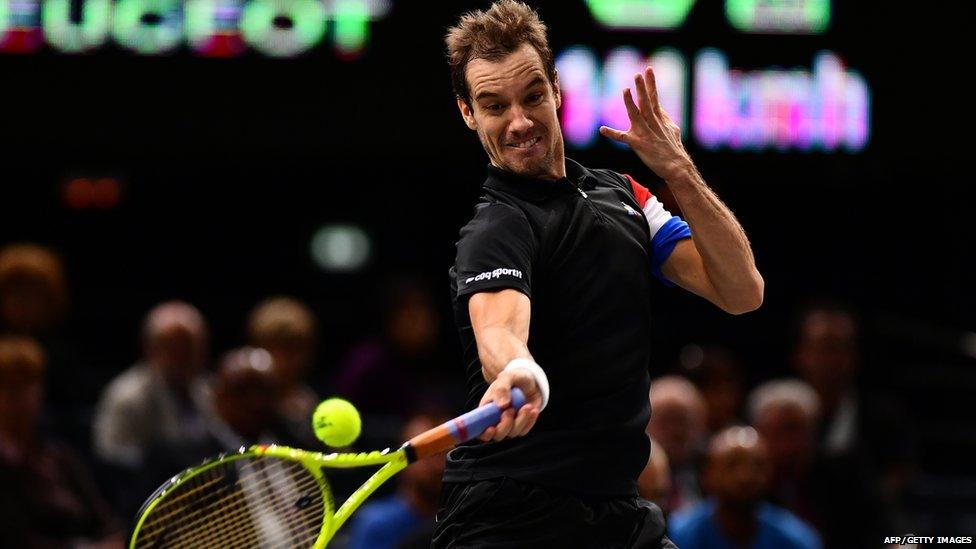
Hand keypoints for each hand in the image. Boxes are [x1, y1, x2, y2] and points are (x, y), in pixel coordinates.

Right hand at [477, 367, 542, 441]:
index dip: (484, 434)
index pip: (480, 430)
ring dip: (521, 421)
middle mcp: (496, 420)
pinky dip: (529, 421)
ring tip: (527, 406)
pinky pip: (524, 430)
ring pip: (513, 433)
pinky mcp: (521, 425)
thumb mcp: (506, 378)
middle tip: (511, 410)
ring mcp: (509, 424)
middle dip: (505, 425)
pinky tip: (532, 410)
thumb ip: (502, 389)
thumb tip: (501, 406)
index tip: (491, 428)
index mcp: (486, 410)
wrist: (529, 380)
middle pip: (498, 435)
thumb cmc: (513, 379)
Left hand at [599, 66, 692, 181]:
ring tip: (625, 90)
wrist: (675, 165)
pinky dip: (612, 133)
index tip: (648, 70)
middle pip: (646, 102)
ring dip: (630, 103)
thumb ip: (663, 117)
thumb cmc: (673, 148)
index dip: (651, 83)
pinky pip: (622, 137)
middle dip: (642, 88)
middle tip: (638, 74)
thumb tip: (659, 108)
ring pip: (636, 114)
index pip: (654, 97)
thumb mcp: (672, 129)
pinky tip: (602, 129)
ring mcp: (644, 132)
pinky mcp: (638, 143)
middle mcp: (652, 122)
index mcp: (658, 118)